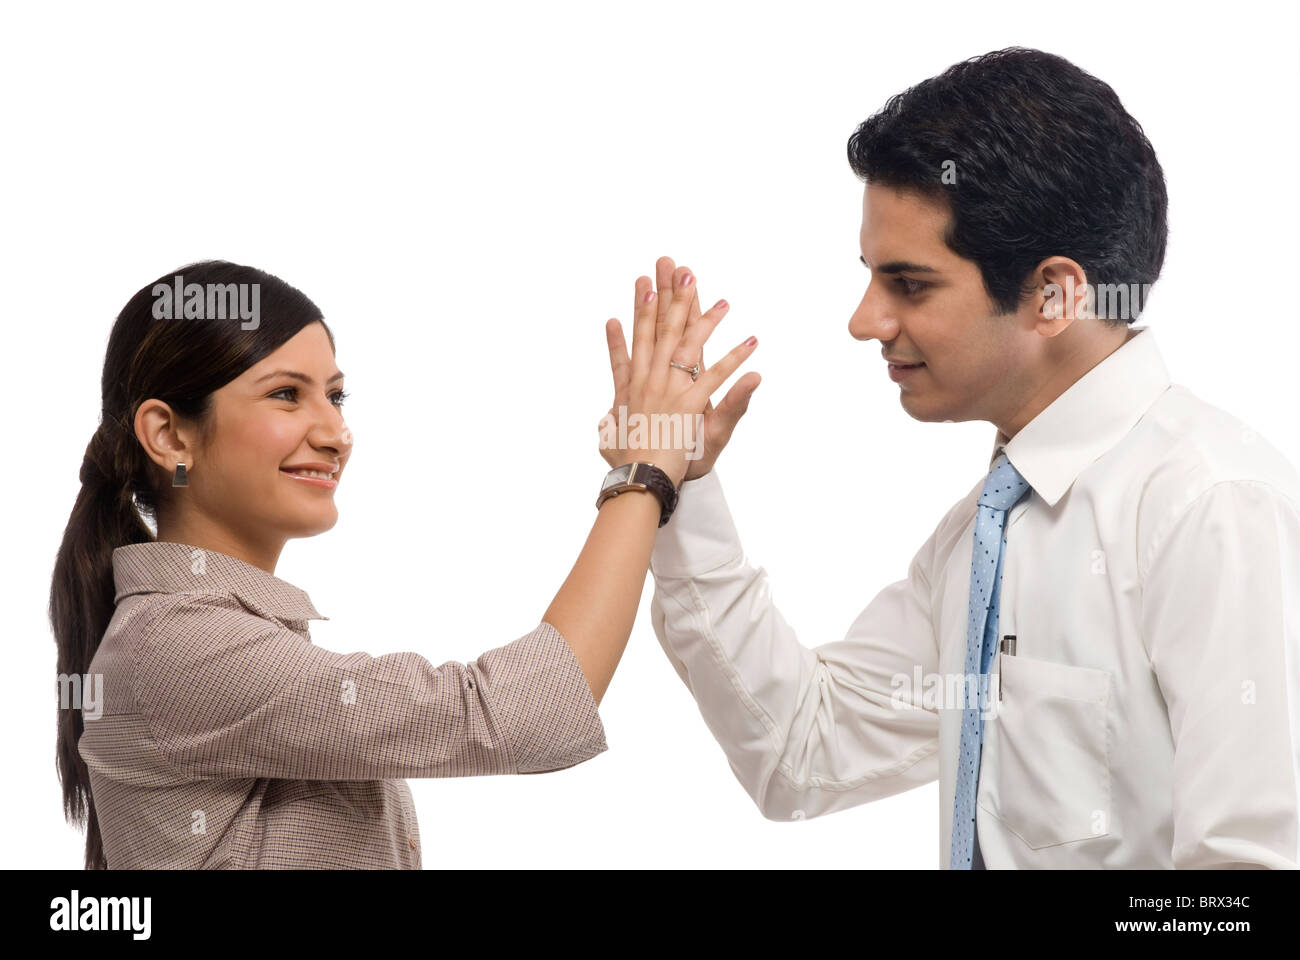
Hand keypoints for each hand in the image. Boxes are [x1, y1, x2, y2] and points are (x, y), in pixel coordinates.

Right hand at [599, 258, 758, 486]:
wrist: (636, 479)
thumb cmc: (623, 462)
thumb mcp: (611, 436)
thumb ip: (610, 421)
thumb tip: (604, 416)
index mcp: (633, 385)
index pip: (638, 341)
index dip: (641, 312)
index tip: (642, 286)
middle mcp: (650, 380)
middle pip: (661, 331)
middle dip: (668, 296)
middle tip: (673, 266)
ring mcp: (671, 389)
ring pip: (688, 345)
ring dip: (704, 318)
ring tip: (720, 298)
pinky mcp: (692, 404)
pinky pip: (717, 377)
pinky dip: (735, 360)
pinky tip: (750, 343)